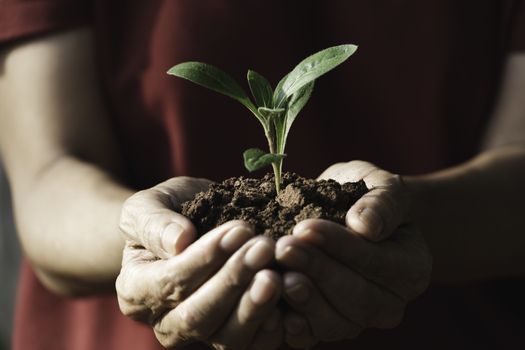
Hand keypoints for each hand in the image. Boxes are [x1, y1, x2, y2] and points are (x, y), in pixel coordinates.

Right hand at [116, 177, 283, 348]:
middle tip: (265, 247)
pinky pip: (255, 345)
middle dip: (234, 281)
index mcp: (137, 291)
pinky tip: (289, 301)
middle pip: (199, 317)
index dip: (206, 258)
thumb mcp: (148, 206)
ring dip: (255, 306)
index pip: (170, 283)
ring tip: (277, 273)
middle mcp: (167, 323)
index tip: (239, 229)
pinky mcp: (234, 335)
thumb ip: (154, 222)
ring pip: (228, 339)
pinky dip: (274, 329)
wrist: (188, 228)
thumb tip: (179, 241)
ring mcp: (202, 335)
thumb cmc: (167, 214)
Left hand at [275, 161, 431, 347]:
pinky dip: (292, 327)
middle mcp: (390, 303)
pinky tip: (272, 308)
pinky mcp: (328, 327)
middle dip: (317, 271)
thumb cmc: (368, 197)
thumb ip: (381, 204)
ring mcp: (359, 321)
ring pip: (334, 323)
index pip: (377, 262)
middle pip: (357, 297)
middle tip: (283, 247)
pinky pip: (312, 336)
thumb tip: (364, 226)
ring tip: (277, 275)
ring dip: (304, 299)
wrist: (351, 214)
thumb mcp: (381, 187)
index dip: (340, 246)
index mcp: (412, 268)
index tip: (305, 227)